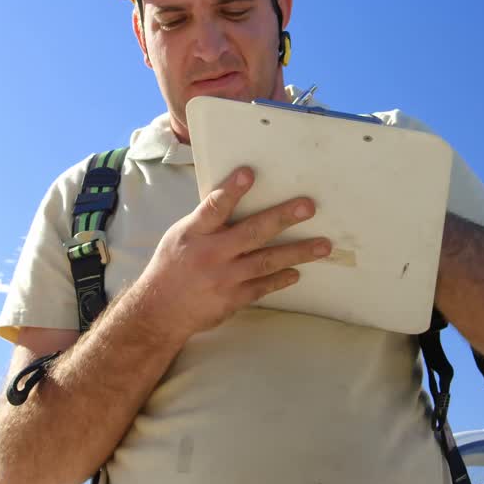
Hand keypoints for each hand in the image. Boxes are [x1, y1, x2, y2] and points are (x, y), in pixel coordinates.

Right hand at [132, 166, 329, 338]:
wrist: (160, 310)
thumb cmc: (173, 265)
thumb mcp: (182, 235)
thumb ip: (208, 220)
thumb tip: (235, 196)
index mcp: (194, 233)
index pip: (214, 207)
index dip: (232, 190)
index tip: (249, 173)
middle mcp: (211, 254)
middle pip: (251, 232)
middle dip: (282, 218)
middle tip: (307, 207)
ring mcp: (224, 278)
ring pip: (266, 261)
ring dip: (297, 252)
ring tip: (323, 246)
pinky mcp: (233, 299)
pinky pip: (263, 286)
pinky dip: (281, 279)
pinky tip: (298, 272)